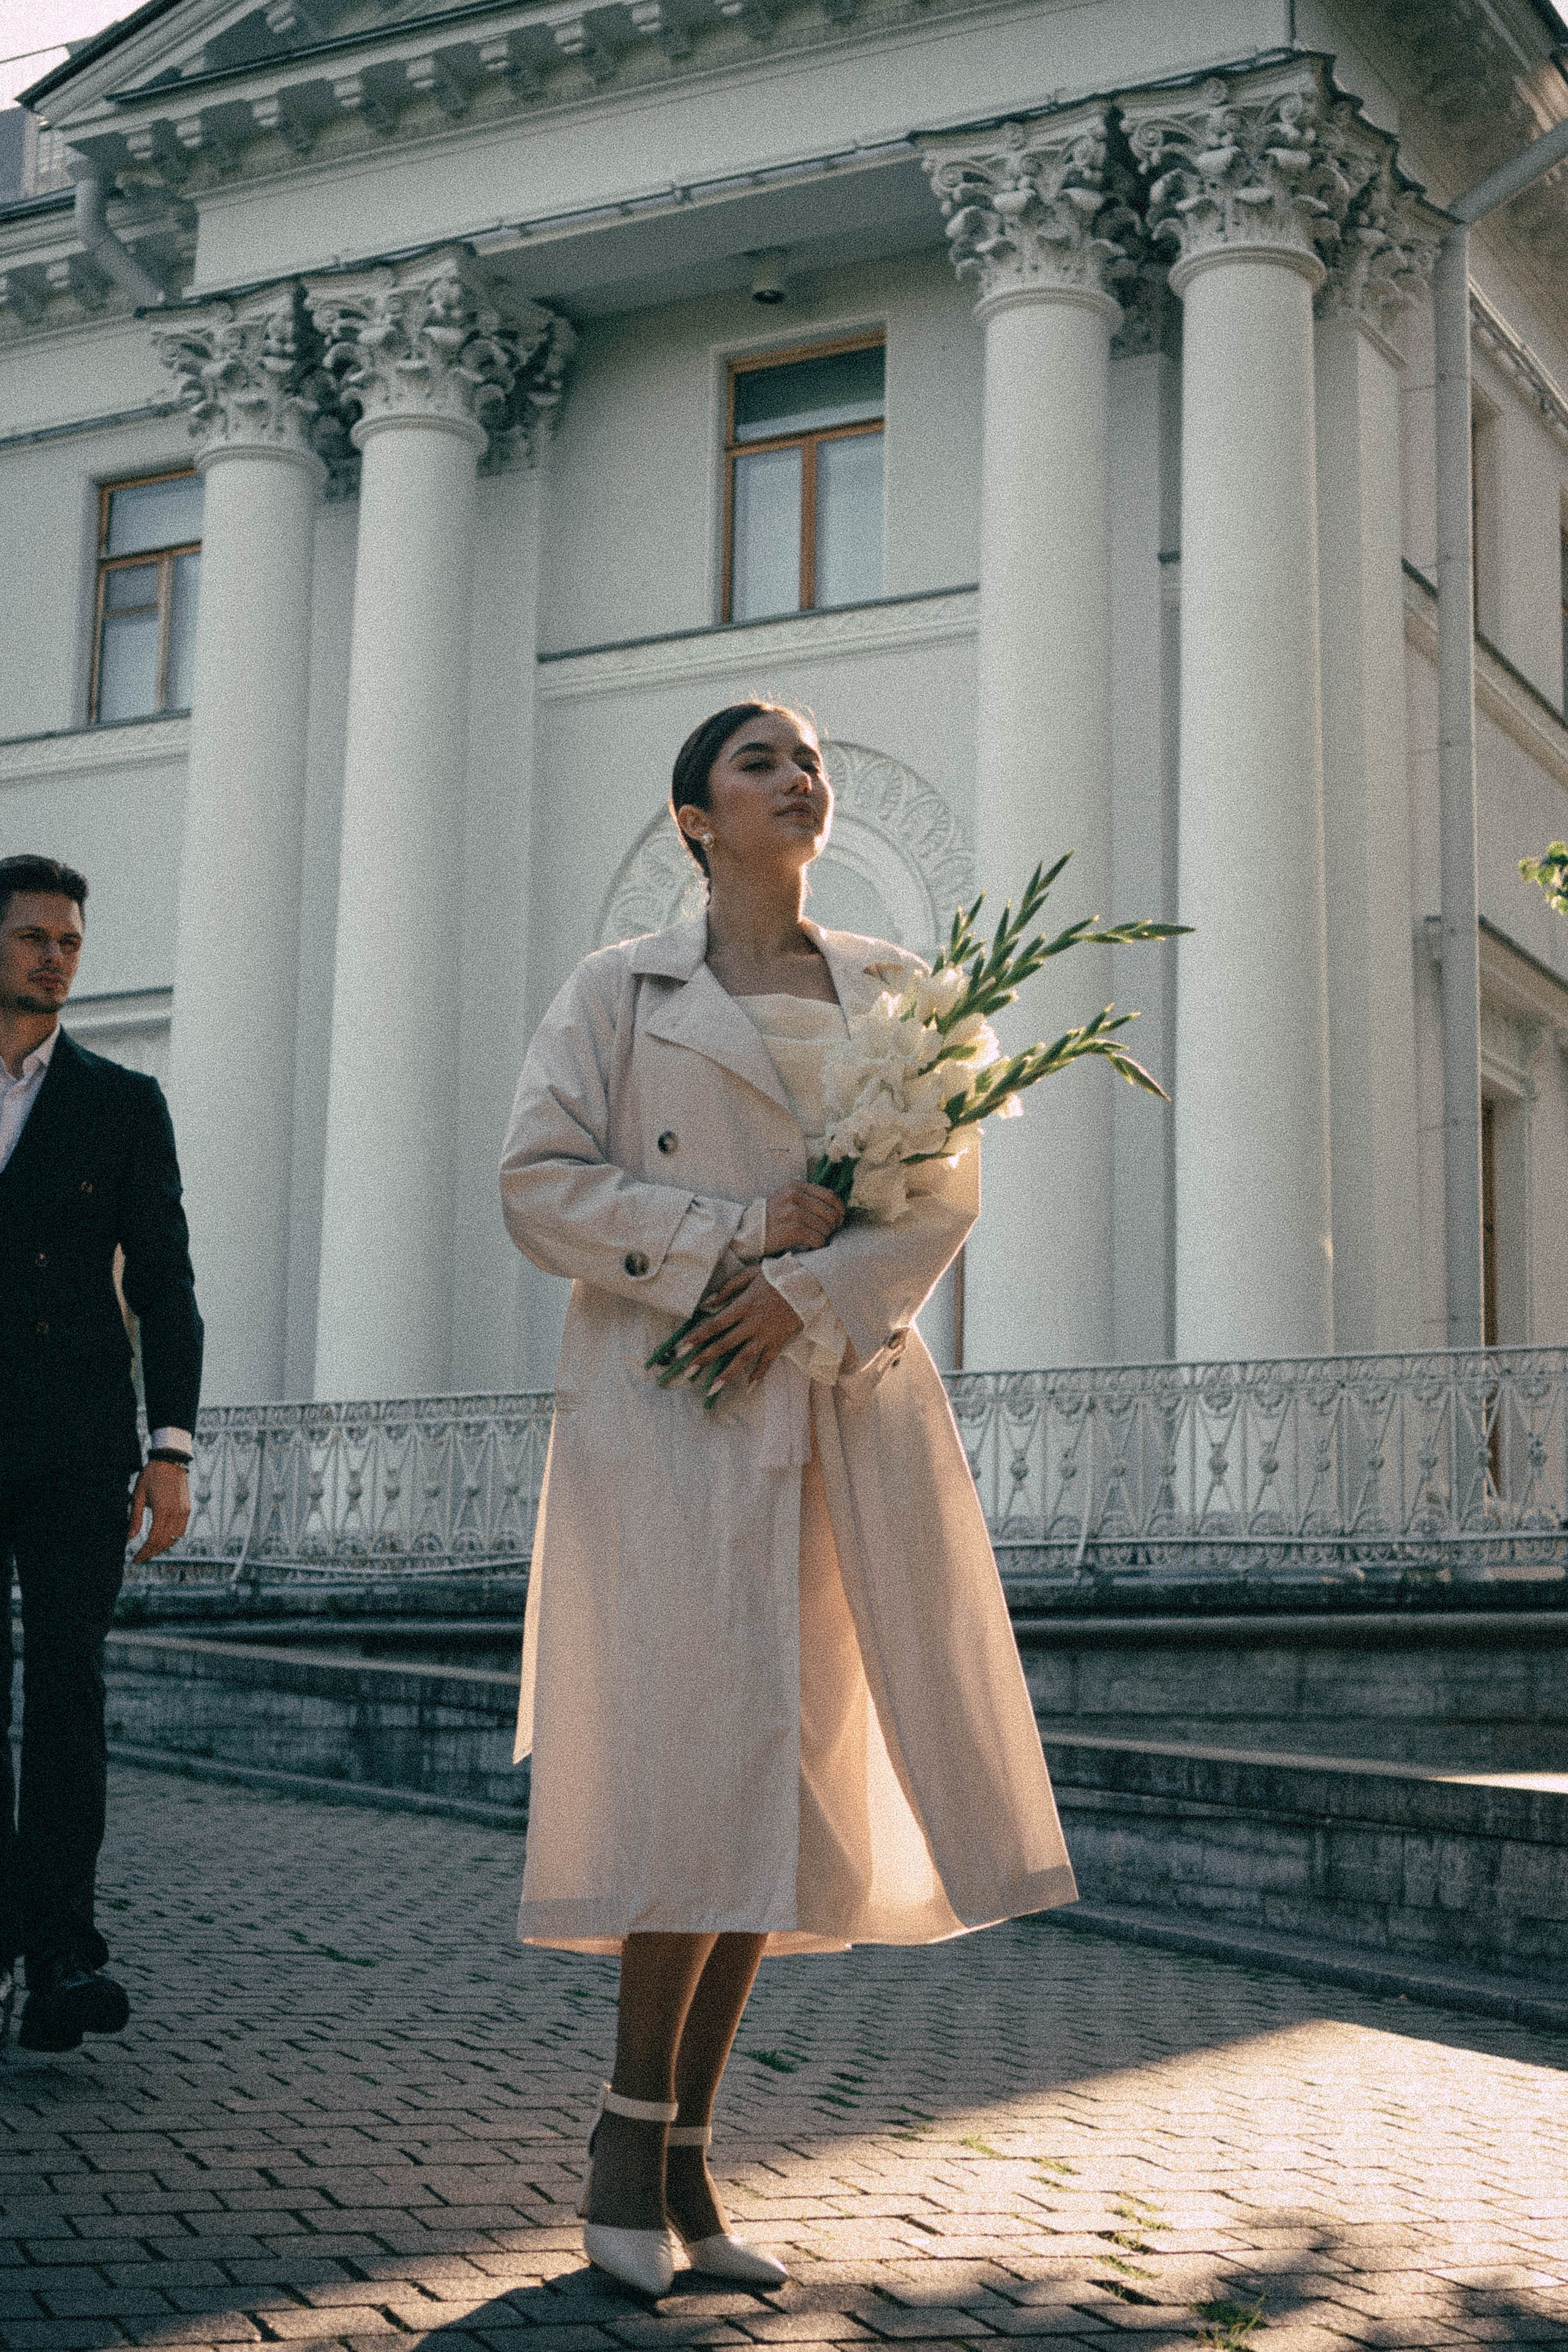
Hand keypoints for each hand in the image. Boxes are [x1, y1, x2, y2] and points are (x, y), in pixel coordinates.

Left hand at [128, 1458, 190, 1563]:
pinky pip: (181, 1530)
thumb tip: (130, 1537)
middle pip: (164, 1542)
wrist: (171, 1461)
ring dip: (162, 1547)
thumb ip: (135, 1518)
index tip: (135, 1559)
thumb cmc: (152, 1476)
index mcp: (162, 1511)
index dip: (144, 1552)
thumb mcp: (138, 1496)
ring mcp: (184, 1512)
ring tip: (150, 1550)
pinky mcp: (187, 1509)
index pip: (153, 1540)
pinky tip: (162, 1539)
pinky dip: (172, 1538)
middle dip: (152, 1553)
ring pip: (175, 1539)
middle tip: (141, 1558)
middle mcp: (176, 1514)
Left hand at [673, 1270, 803, 1395]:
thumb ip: (728, 1288)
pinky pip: (768, 1361)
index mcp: (743, 1305)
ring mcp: (766, 1334)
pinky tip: (748, 1387)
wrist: (809, 1282)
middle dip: (705, 1358)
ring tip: (713, 1389)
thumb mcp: (750, 1274)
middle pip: (725, 1344)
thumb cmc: (777, 1275)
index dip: (698, 1336)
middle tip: (687, 1372)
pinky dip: (759, 1374)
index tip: (682, 1348)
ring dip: (727, 1374)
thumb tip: (707, 1302)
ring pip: (744, 1357)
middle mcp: (752, 1323)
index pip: (715, 1324)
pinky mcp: (779, 1341)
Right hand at [763, 1181, 845, 1255]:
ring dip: (824, 1237)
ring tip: (816, 1239)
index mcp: (795, 1186)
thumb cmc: (771, 1219)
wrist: (748, 1232)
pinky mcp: (792, 1229)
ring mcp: (793, 1212)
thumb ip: (806, 1198)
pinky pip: (817, 1238)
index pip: (830, 1195)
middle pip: (830, 1212)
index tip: (839, 1219)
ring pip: (825, 1227)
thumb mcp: (786, 1199)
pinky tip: (811, 1246)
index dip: (839, 1209)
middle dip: (834, 1225)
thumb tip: (835, 1208)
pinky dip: (818, 1245)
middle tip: (828, 1233)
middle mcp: (794, 1196)